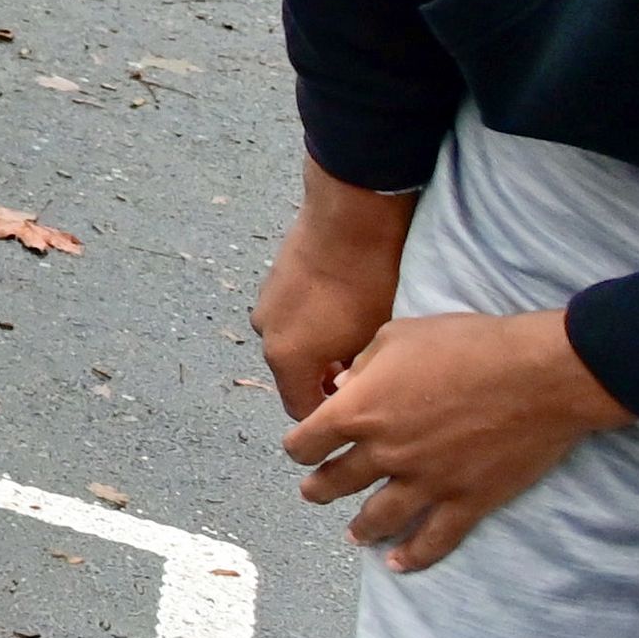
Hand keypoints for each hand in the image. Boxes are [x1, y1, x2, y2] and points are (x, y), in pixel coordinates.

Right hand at [252, 157, 418, 419]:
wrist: (350, 218)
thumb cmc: (369, 284)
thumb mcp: (372, 343)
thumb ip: (356, 377)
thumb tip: (353, 387)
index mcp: (287, 359)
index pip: (304, 413)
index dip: (332, 419)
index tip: (360, 413)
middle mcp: (266, 335)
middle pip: (293, 376)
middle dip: (323, 381)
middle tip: (362, 375)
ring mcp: (266, 303)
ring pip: (292, 343)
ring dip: (316, 349)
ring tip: (353, 336)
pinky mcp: (273, 278)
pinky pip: (290, 315)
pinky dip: (310, 322)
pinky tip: (340, 307)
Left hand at [284, 310, 633, 570]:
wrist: (536, 374)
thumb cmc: (467, 343)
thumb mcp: (398, 335)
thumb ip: (362, 365)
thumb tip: (342, 388)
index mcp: (360, 410)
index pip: (308, 442)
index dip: (299, 447)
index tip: (301, 449)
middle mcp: (385, 453)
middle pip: (336, 482)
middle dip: (319, 489)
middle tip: (314, 492)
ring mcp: (426, 482)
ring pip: (379, 518)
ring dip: (360, 528)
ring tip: (352, 534)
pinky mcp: (467, 501)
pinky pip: (433, 539)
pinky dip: (413, 556)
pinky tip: (399, 565)